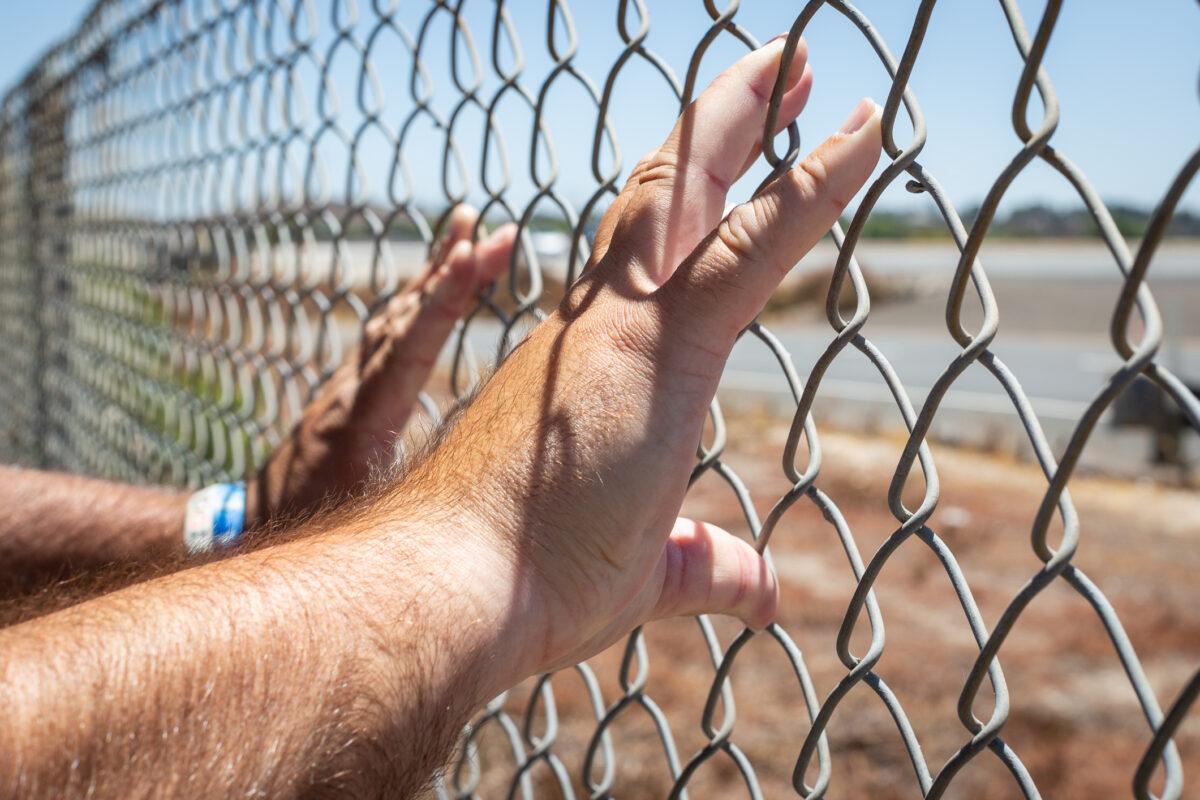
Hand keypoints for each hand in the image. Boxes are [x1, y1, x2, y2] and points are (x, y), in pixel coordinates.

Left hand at [246, 207, 515, 527]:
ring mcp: (349, 380)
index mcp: (362, 420)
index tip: (472, 255)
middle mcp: (353, 387)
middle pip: (406, 316)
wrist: (250, 521)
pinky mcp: (350, 382)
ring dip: (434, 270)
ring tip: (465, 225)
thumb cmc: (313, 529)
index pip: (408, 348)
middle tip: (499, 231)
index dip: (443, 301)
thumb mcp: (362, 519)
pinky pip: (388, 326)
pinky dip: (417, 296)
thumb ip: (409, 492)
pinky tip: (434, 275)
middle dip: (452, 271)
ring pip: (395, 313)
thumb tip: (469, 482)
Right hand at [397, 39, 881, 682]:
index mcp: (587, 359)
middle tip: (782, 68)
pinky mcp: (662, 343)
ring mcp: (625, 323)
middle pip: (664, 195)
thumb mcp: (640, 566)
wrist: (448, 585)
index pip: (641, 253)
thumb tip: (761, 591)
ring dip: (753, 118)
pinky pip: (753, 240)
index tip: (728, 148)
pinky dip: (814, 183)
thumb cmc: (520, 579)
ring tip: (804, 60)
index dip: (683, 193)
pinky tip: (868, 132)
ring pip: (696, 191)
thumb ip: (702, 563)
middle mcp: (599, 321)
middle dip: (722, 127)